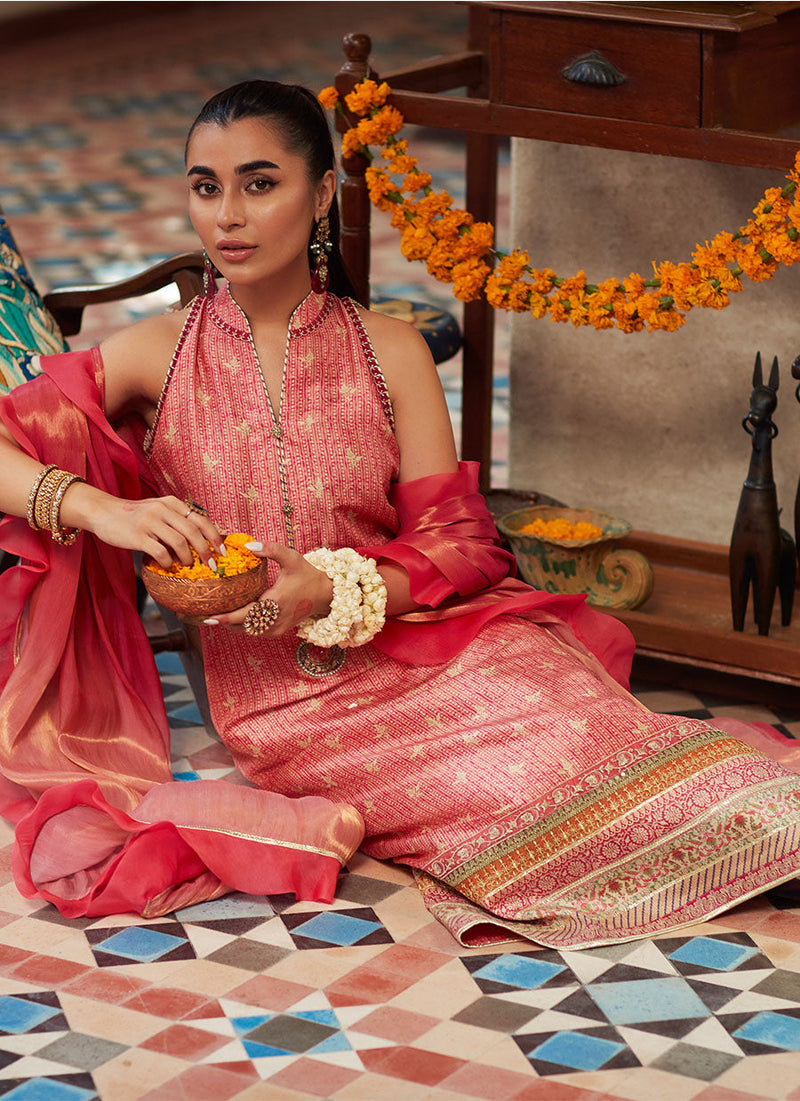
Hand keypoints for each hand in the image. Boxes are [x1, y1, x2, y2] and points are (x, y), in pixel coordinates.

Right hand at [65, 483, 223, 568]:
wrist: (103, 512)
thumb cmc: (133, 516)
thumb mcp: (157, 509)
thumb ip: (176, 520)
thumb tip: (199, 541)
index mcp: (171, 503)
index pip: (201, 519)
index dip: (215, 537)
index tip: (222, 551)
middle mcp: (163, 510)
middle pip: (193, 532)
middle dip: (206, 551)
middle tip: (211, 565)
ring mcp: (150, 522)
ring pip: (179, 542)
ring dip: (187, 558)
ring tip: (187, 565)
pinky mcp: (138, 535)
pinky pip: (161, 552)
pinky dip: (168, 562)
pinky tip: (168, 565)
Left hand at [203, 540, 332, 636]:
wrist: (324, 594)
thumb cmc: (306, 574)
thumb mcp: (291, 557)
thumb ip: (271, 549)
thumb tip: (248, 545)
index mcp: (276, 602)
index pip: (247, 615)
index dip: (227, 618)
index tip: (209, 618)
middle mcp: (275, 619)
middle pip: (242, 626)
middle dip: (224, 621)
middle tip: (206, 615)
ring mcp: (276, 628)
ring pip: (248, 631)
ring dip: (233, 624)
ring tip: (217, 615)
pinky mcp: (277, 632)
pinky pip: (255, 632)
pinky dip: (244, 626)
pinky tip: (235, 616)